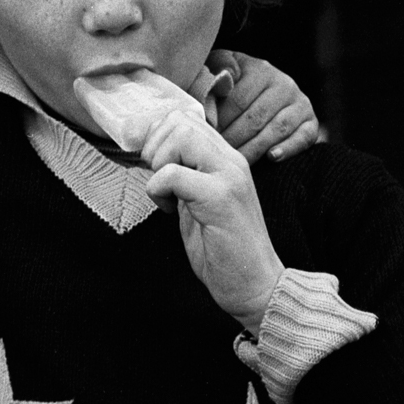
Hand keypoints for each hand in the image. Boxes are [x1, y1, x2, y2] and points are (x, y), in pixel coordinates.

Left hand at [142, 108, 283, 332]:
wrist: (254, 285)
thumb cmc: (222, 248)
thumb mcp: (195, 201)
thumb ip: (181, 174)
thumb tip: (149, 154)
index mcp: (226, 159)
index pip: (186, 118)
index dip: (159, 138)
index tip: (156, 169)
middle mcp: (231, 160)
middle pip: (179, 120)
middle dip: (155, 147)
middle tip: (159, 181)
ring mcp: (229, 176)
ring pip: (179, 136)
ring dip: (158, 164)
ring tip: (167, 194)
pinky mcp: (220, 197)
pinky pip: (172, 174)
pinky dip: (159, 190)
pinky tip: (171, 211)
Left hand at [209, 50, 320, 163]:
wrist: (266, 97)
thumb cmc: (233, 87)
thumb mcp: (222, 70)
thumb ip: (217, 69)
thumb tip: (224, 76)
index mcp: (259, 69)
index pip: (237, 100)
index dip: (218, 121)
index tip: (204, 136)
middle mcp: (284, 84)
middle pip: (254, 118)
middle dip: (232, 138)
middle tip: (216, 154)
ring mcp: (301, 104)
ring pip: (275, 130)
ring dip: (253, 149)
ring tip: (235, 161)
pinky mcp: (312, 123)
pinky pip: (302, 138)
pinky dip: (287, 149)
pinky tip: (271, 158)